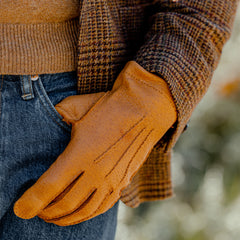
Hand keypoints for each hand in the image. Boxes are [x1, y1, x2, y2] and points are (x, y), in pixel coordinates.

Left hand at [14, 61, 176, 225]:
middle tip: (37, 211)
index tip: (21, 209)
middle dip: (47, 212)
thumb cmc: (108, 107)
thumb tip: (42, 127)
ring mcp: (113, 179)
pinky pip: (103, 206)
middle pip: (66, 204)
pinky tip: (79, 212)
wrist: (142, 109)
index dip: (32, 202)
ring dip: (66, 218)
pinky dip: (87, 214)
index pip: (50, 186)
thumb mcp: (77, 109)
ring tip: (55, 216)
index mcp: (81, 153)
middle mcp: (97, 171)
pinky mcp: (123, 180)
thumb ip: (57, 121)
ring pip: (85, 210)